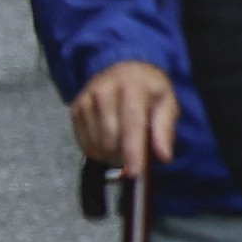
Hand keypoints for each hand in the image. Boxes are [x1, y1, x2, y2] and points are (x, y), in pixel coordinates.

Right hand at [66, 61, 177, 178]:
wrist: (124, 69)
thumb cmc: (150, 89)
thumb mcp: (167, 102)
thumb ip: (165, 129)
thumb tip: (164, 156)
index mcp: (132, 86)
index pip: (132, 126)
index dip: (133, 151)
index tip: (136, 172)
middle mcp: (104, 91)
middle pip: (111, 139)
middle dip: (125, 155)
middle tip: (137, 155)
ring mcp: (86, 100)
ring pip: (97, 144)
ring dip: (111, 154)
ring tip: (125, 144)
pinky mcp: (75, 109)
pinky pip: (84, 143)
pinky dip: (98, 150)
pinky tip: (110, 140)